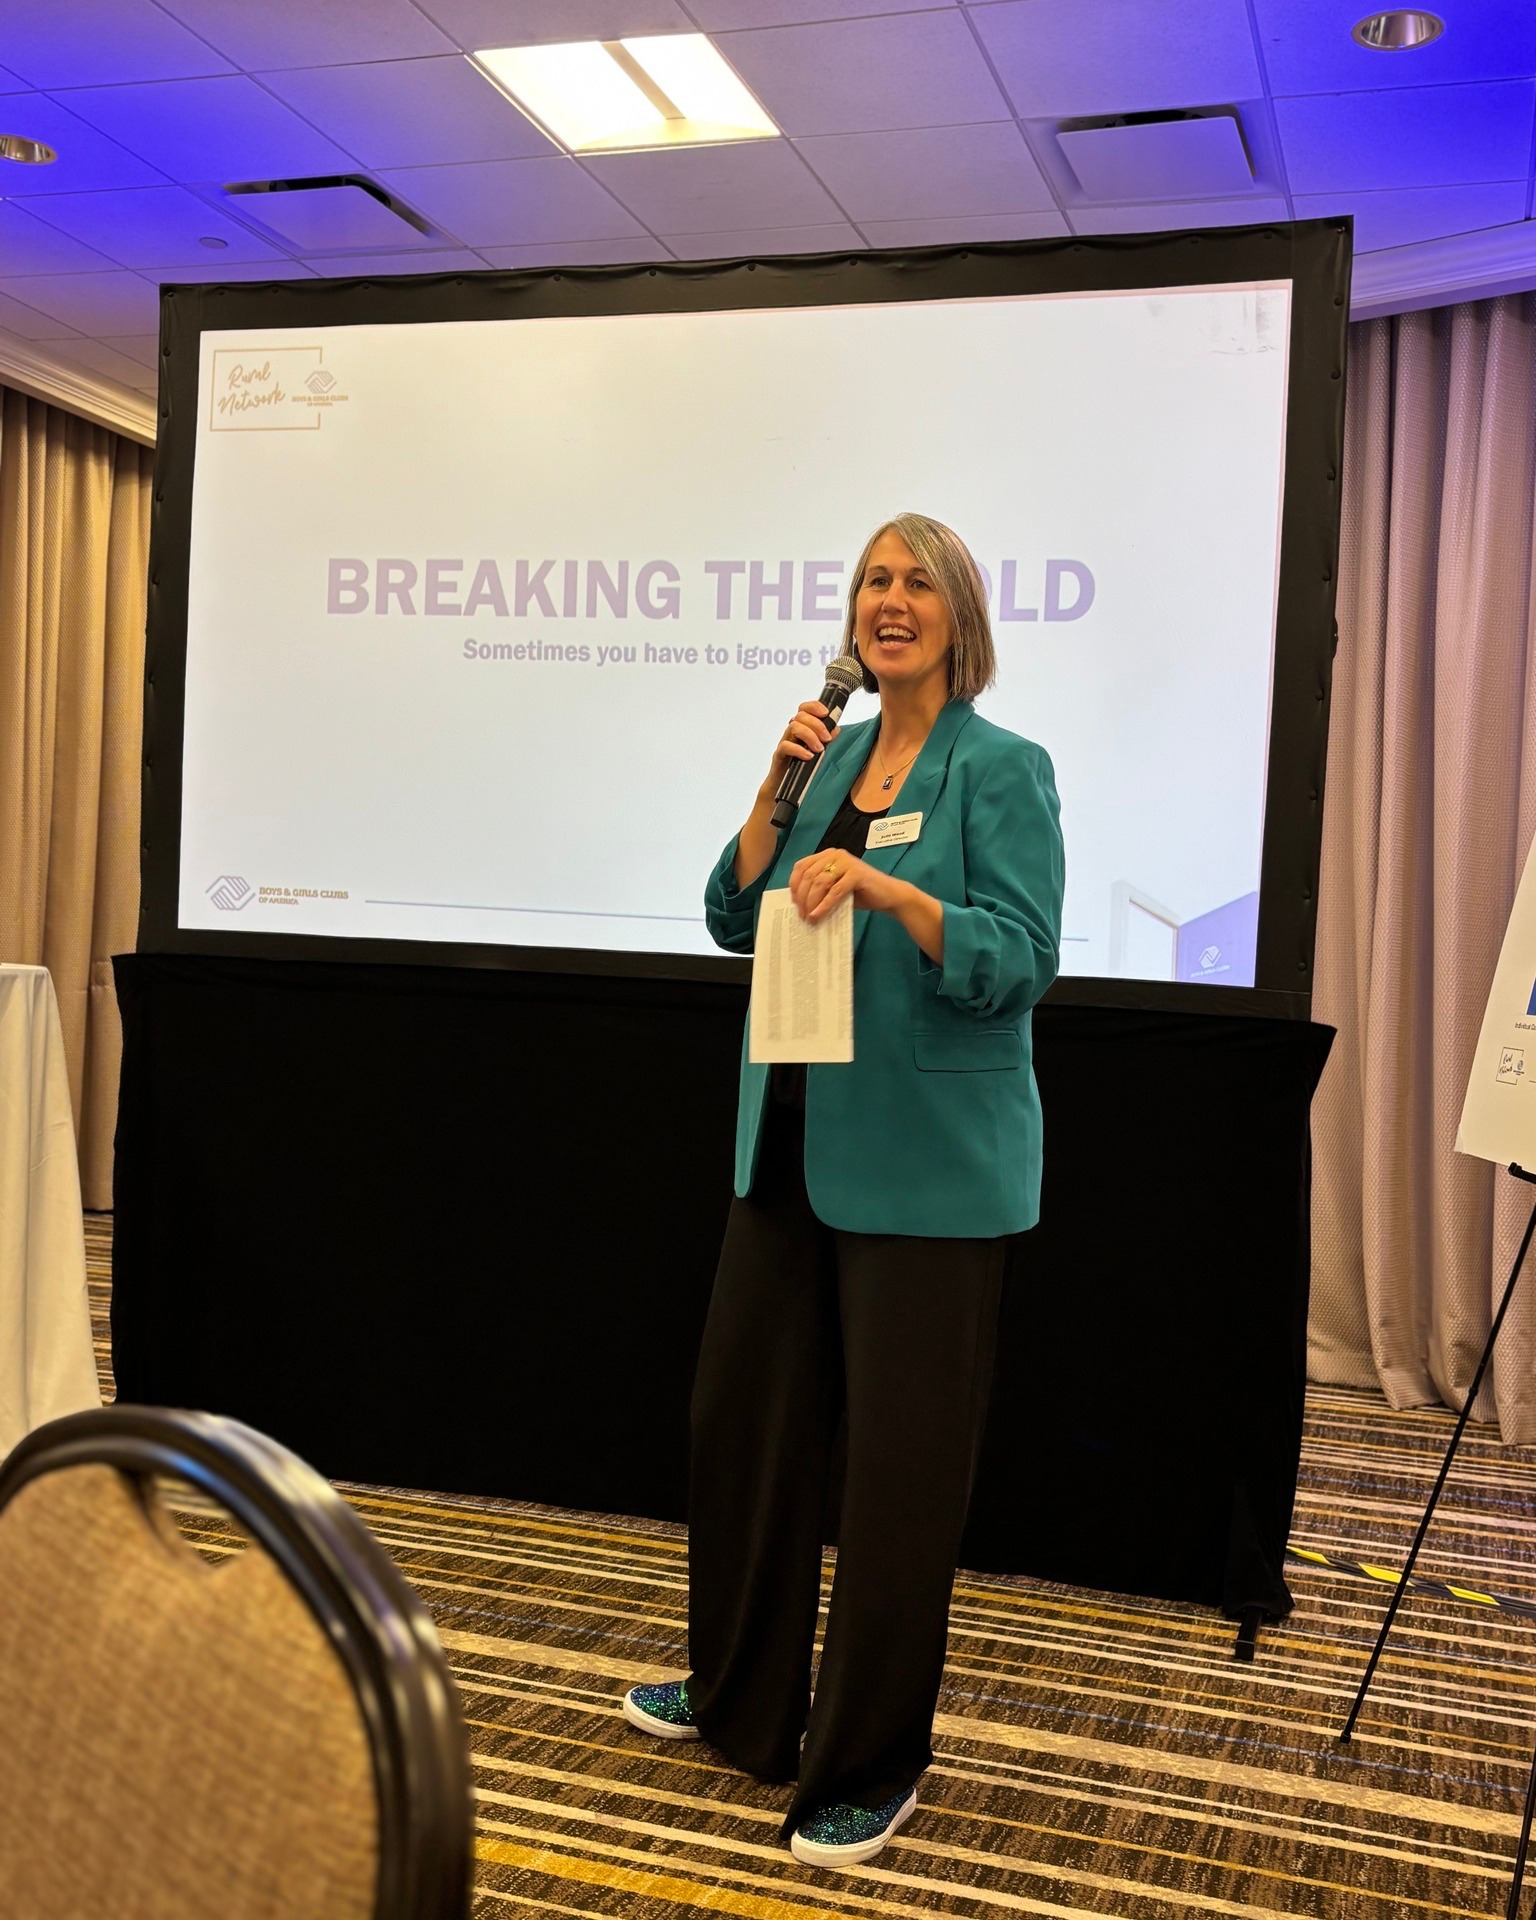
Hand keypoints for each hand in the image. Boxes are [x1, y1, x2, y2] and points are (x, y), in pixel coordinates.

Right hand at [761, 701, 838, 799]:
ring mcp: (785, 743)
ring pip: (794, 727)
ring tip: (819, 749)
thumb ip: (826, 739)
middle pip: (801, 716)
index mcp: (801, 728)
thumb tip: (835, 729)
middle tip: (826, 739)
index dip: (814, 707)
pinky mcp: (779, 756)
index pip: (804, 709)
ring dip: (810, 736)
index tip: (826, 713)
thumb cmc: (800, 767)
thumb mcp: (817, 751)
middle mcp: (792, 733)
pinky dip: (799, 750)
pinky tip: (808, 756)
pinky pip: (785, 746)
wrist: (783, 788)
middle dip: (817, 725)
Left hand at [789, 850, 904, 923]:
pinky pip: (834, 891)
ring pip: (819, 883)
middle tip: (801, 915)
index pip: (801, 866)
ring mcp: (846, 862)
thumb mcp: (834, 888)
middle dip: (802, 898)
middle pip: (809, 876)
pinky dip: (824, 905)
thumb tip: (799, 903)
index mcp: (827, 855)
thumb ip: (819, 889)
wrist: (888, 895)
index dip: (794, 885)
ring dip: (811, 903)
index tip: (794, 903)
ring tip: (809, 918)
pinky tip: (818, 916)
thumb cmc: (860, 893)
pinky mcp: (856, 873)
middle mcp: (835, 854)